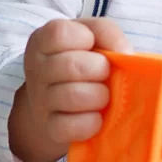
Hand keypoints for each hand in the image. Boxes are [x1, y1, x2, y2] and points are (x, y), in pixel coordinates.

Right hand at [8, 17, 130, 161]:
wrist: (63, 104)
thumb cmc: (83, 61)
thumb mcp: (92, 36)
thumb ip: (107, 33)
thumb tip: (125, 53)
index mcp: (43, 41)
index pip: (59, 34)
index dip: (85, 38)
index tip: (92, 45)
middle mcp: (37, 70)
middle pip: (71, 65)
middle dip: (100, 69)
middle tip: (105, 73)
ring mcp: (41, 101)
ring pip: (73, 96)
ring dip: (99, 96)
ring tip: (103, 95)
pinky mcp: (51, 129)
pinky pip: (72, 126)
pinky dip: (92, 122)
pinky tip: (97, 117)